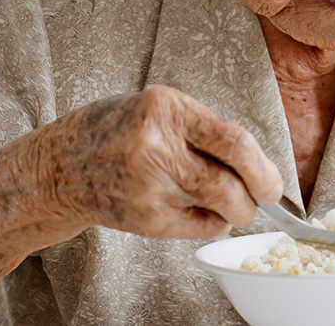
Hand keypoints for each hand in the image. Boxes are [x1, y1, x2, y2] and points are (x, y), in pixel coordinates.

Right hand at [33, 85, 282, 238]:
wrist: (60, 166)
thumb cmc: (115, 130)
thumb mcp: (159, 107)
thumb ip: (203, 128)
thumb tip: (255, 161)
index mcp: (166, 109)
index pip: (234, 141)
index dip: (263, 166)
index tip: (273, 180)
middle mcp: (158, 147)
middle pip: (230, 183)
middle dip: (258, 193)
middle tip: (264, 195)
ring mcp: (150, 187)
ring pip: (220, 208)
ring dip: (237, 210)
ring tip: (233, 201)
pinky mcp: (146, 219)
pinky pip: (200, 227)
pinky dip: (214, 222)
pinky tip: (203, 210)